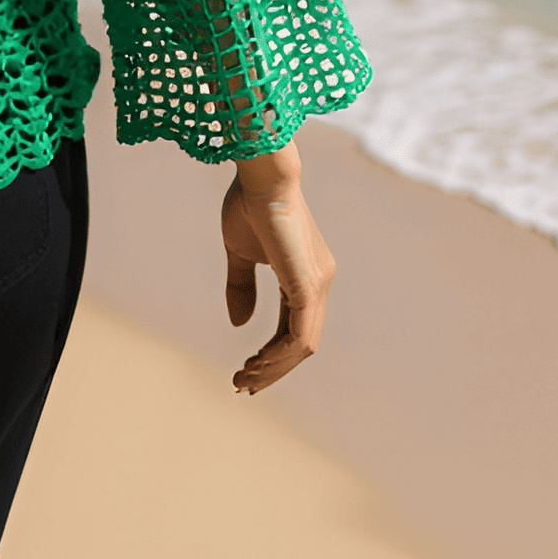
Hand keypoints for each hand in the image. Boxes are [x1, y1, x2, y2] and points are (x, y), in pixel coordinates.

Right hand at [222, 143, 335, 394]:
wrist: (261, 174)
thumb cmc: (250, 203)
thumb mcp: (240, 252)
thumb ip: (241, 286)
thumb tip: (239, 323)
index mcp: (304, 276)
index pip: (293, 328)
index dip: (271, 354)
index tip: (245, 369)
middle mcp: (318, 284)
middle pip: (300, 343)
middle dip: (272, 369)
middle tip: (243, 385)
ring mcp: (317, 286)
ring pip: (302, 346)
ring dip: (273, 368)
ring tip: (244, 378)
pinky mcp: (308, 285)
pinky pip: (299, 335)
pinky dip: (279, 356)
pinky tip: (256, 364)